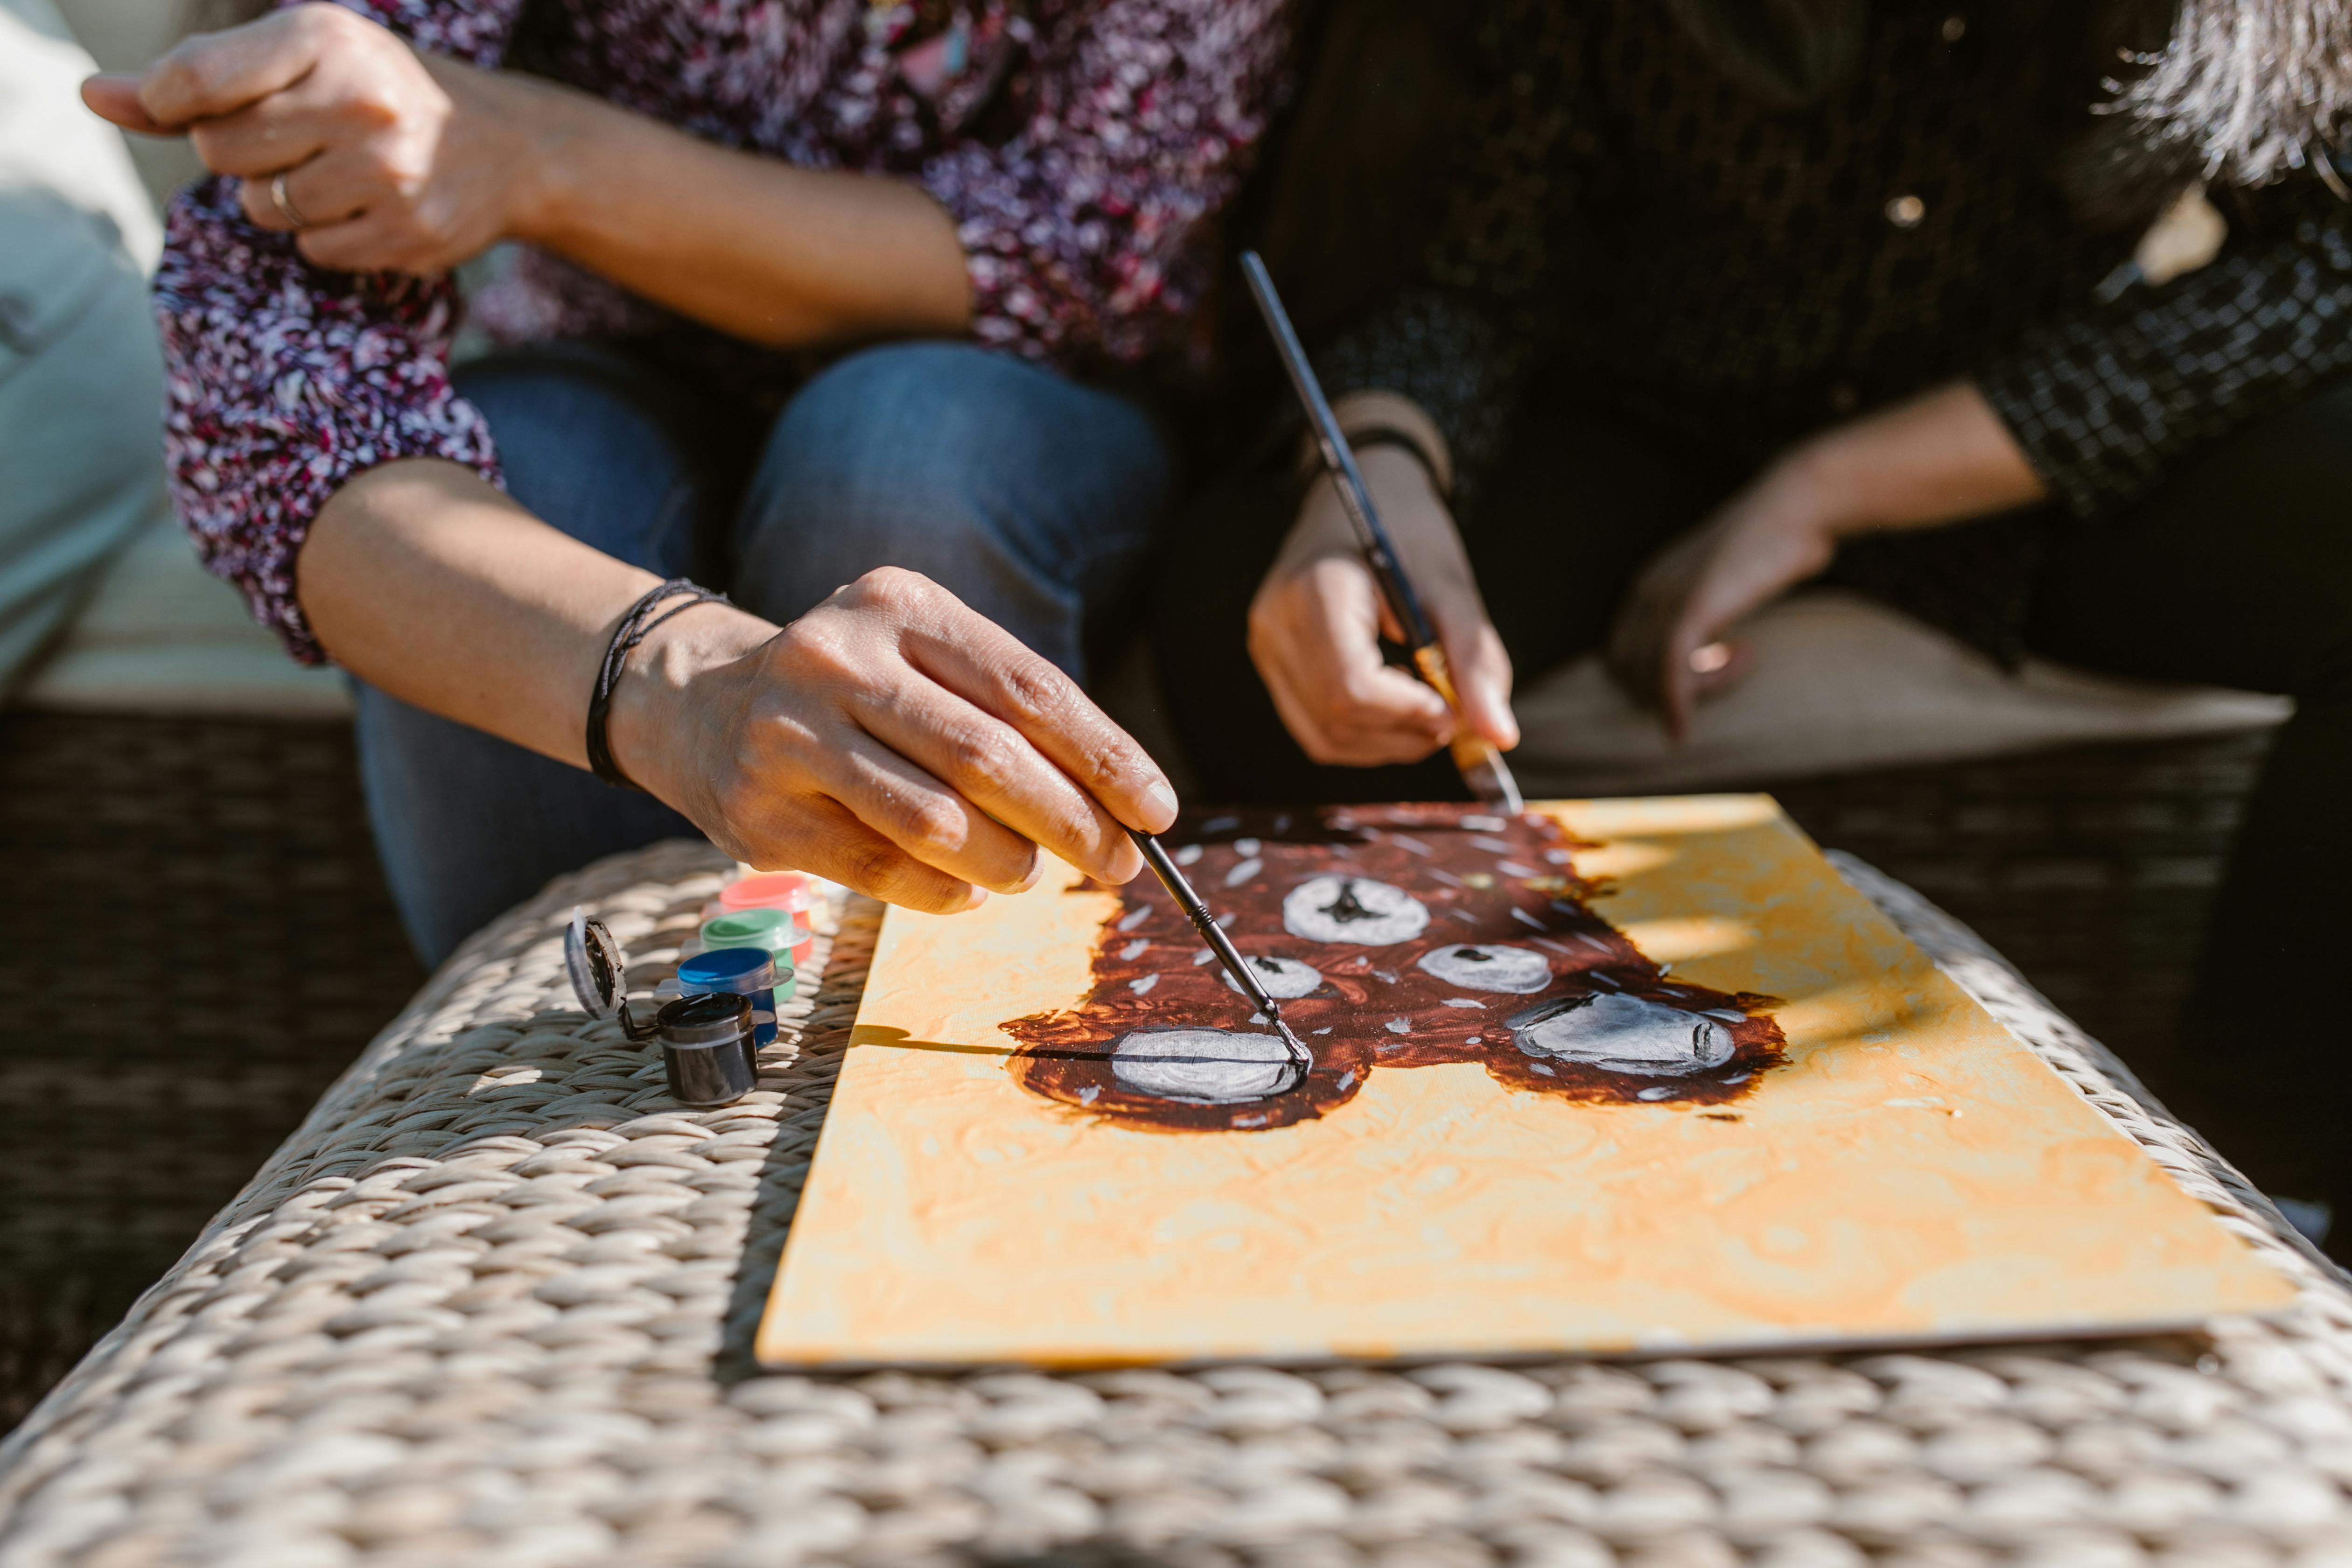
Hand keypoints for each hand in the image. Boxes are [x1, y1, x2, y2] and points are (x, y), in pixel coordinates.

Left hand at [81, 3, 554, 273]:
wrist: (510, 148)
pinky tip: (367, 206)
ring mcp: (385, 172)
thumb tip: (94, 96)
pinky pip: (312, 249)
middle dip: (242, 151)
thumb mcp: (299, 59)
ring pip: (263, 206)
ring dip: (283, 197)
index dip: (170, 104)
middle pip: (222, 150)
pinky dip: (325, 234)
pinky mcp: (405, 232)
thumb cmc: (380, 91)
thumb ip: (196, 79)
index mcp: (324, 37)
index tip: (191, 108)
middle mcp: (358, 101)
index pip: (195, 81)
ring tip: (338, 172)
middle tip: (297, 137)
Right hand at [611, 567, 1176, 914]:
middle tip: (1120, 864)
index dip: (1105, 756)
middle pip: (989, 756)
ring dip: (1007, 862)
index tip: (1158, 810)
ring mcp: (791, 734)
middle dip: (1072, 821)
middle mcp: (840, 659)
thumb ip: (1008, 713)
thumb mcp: (925, 660)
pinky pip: (879, 869)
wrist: (704, 704)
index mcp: (901, 607)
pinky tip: (966, 891)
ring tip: (1032, 876)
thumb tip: (1118, 803)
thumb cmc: (858, 690)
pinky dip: (941, 892)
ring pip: (934, 820)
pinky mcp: (761, 809)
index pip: (1029, 688)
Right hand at [1248, 447, 1517, 766]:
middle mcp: (1277, 624)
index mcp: (1316, 590)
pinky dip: (1364, 736)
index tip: (1455, 710)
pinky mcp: (1272, 664)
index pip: (1352, 686)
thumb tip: (1501, 737)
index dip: (1409, 713)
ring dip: (1387, 743)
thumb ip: (1475, 660)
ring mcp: (1267, 647)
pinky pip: (1315, 730)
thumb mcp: (1450, 586)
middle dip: (1405, 734)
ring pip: (1325, 737)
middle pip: (1337, 719)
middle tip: (1452, 714)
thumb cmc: (1408, 532)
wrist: (1362, 499)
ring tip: (1426, 707)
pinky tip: (1394, 703)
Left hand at [1604, 458, 1839, 739]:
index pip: (1622, 655)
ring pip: (1651, 676)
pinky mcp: (1693, 607)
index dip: (1651, 681)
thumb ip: (1705, 614)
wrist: (1797, 508)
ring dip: (1695, 690)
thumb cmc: (1772, 547)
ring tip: (1748, 657)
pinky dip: (1674, 707)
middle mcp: (1648, 592)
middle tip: (1733, 670)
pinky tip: (1682, 730)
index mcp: (1648, 587)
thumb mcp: (1724, 584)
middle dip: (1670, 690)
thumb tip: (1711, 650)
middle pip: (1628, 672)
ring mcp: (1667, 598)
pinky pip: (1670, 672)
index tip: (1701, 681)